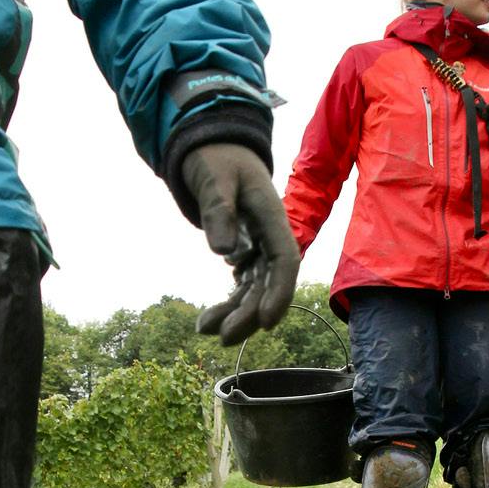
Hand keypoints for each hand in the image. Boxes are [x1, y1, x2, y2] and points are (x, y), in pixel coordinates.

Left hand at [180, 144, 296, 345]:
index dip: (279, 292)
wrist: (214, 148)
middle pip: (269, 282)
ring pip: (254, 287)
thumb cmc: (217, 159)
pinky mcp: (246, 249)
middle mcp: (270, 235)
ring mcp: (259, 244)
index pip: (284, 260)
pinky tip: (208, 320)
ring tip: (204, 330)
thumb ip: (219, 211)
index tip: (267, 322)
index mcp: (271, 217)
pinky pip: (242, 282)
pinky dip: (228, 301)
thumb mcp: (214, 179)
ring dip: (235, 312)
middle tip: (223, 339)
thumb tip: (225, 253)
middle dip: (249, 313)